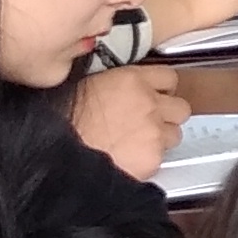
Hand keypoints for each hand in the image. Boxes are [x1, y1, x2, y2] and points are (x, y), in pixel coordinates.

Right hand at [66, 64, 188, 180]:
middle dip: (168, 116)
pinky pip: (160, 159)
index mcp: (133, 80)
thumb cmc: (62, 119)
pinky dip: (148, 160)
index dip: (163, 89)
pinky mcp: (152, 158)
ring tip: (136, 144)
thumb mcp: (89, 85)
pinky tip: (128, 160)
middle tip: (150, 123)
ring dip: (160, 139)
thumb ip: (117, 85)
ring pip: (174, 135)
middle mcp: (149, 103)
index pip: (169, 77)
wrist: (57, 151)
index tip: (158, 95)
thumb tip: (123, 91)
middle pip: (181, 109)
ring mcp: (154, 132)